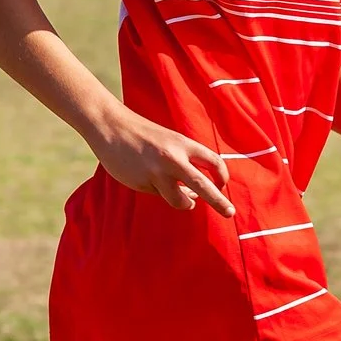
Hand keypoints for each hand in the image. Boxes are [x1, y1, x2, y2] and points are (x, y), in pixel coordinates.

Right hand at [87, 102, 233, 215]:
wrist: (111, 126)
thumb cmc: (144, 135)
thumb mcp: (170, 141)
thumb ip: (185, 162)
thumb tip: (195, 194)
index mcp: (183, 144)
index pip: (214, 162)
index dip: (222, 176)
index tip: (222, 185)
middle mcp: (172, 158)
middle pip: (203, 185)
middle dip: (219, 201)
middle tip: (230, 213)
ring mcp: (156, 173)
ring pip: (180, 200)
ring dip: (186, 203)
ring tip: (187, 201)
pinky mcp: (142, 183)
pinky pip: (158, 194)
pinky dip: (159, 190)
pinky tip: (147, 177)